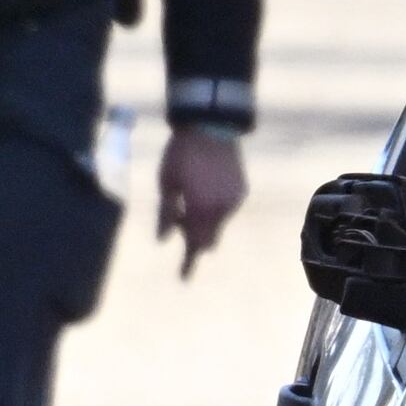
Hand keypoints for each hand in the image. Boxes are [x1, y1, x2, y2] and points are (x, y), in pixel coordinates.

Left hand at [161, 127, 248, 275]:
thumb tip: (163, 240)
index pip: (194, 244)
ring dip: (204, 220)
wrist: (210, 126)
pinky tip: (204, 185)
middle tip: (177, 217)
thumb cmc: (180, 155)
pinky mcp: (242, 190)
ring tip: (190, 193)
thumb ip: (166, 214)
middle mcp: (222, 210)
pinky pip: (226, 208)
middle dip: (193, 237)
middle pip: (209, 239)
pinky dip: (214, 206)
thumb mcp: (166, 184)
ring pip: (218, 223)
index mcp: (200, 210)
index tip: (183, 278)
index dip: (188, 262)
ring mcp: (234, 200)